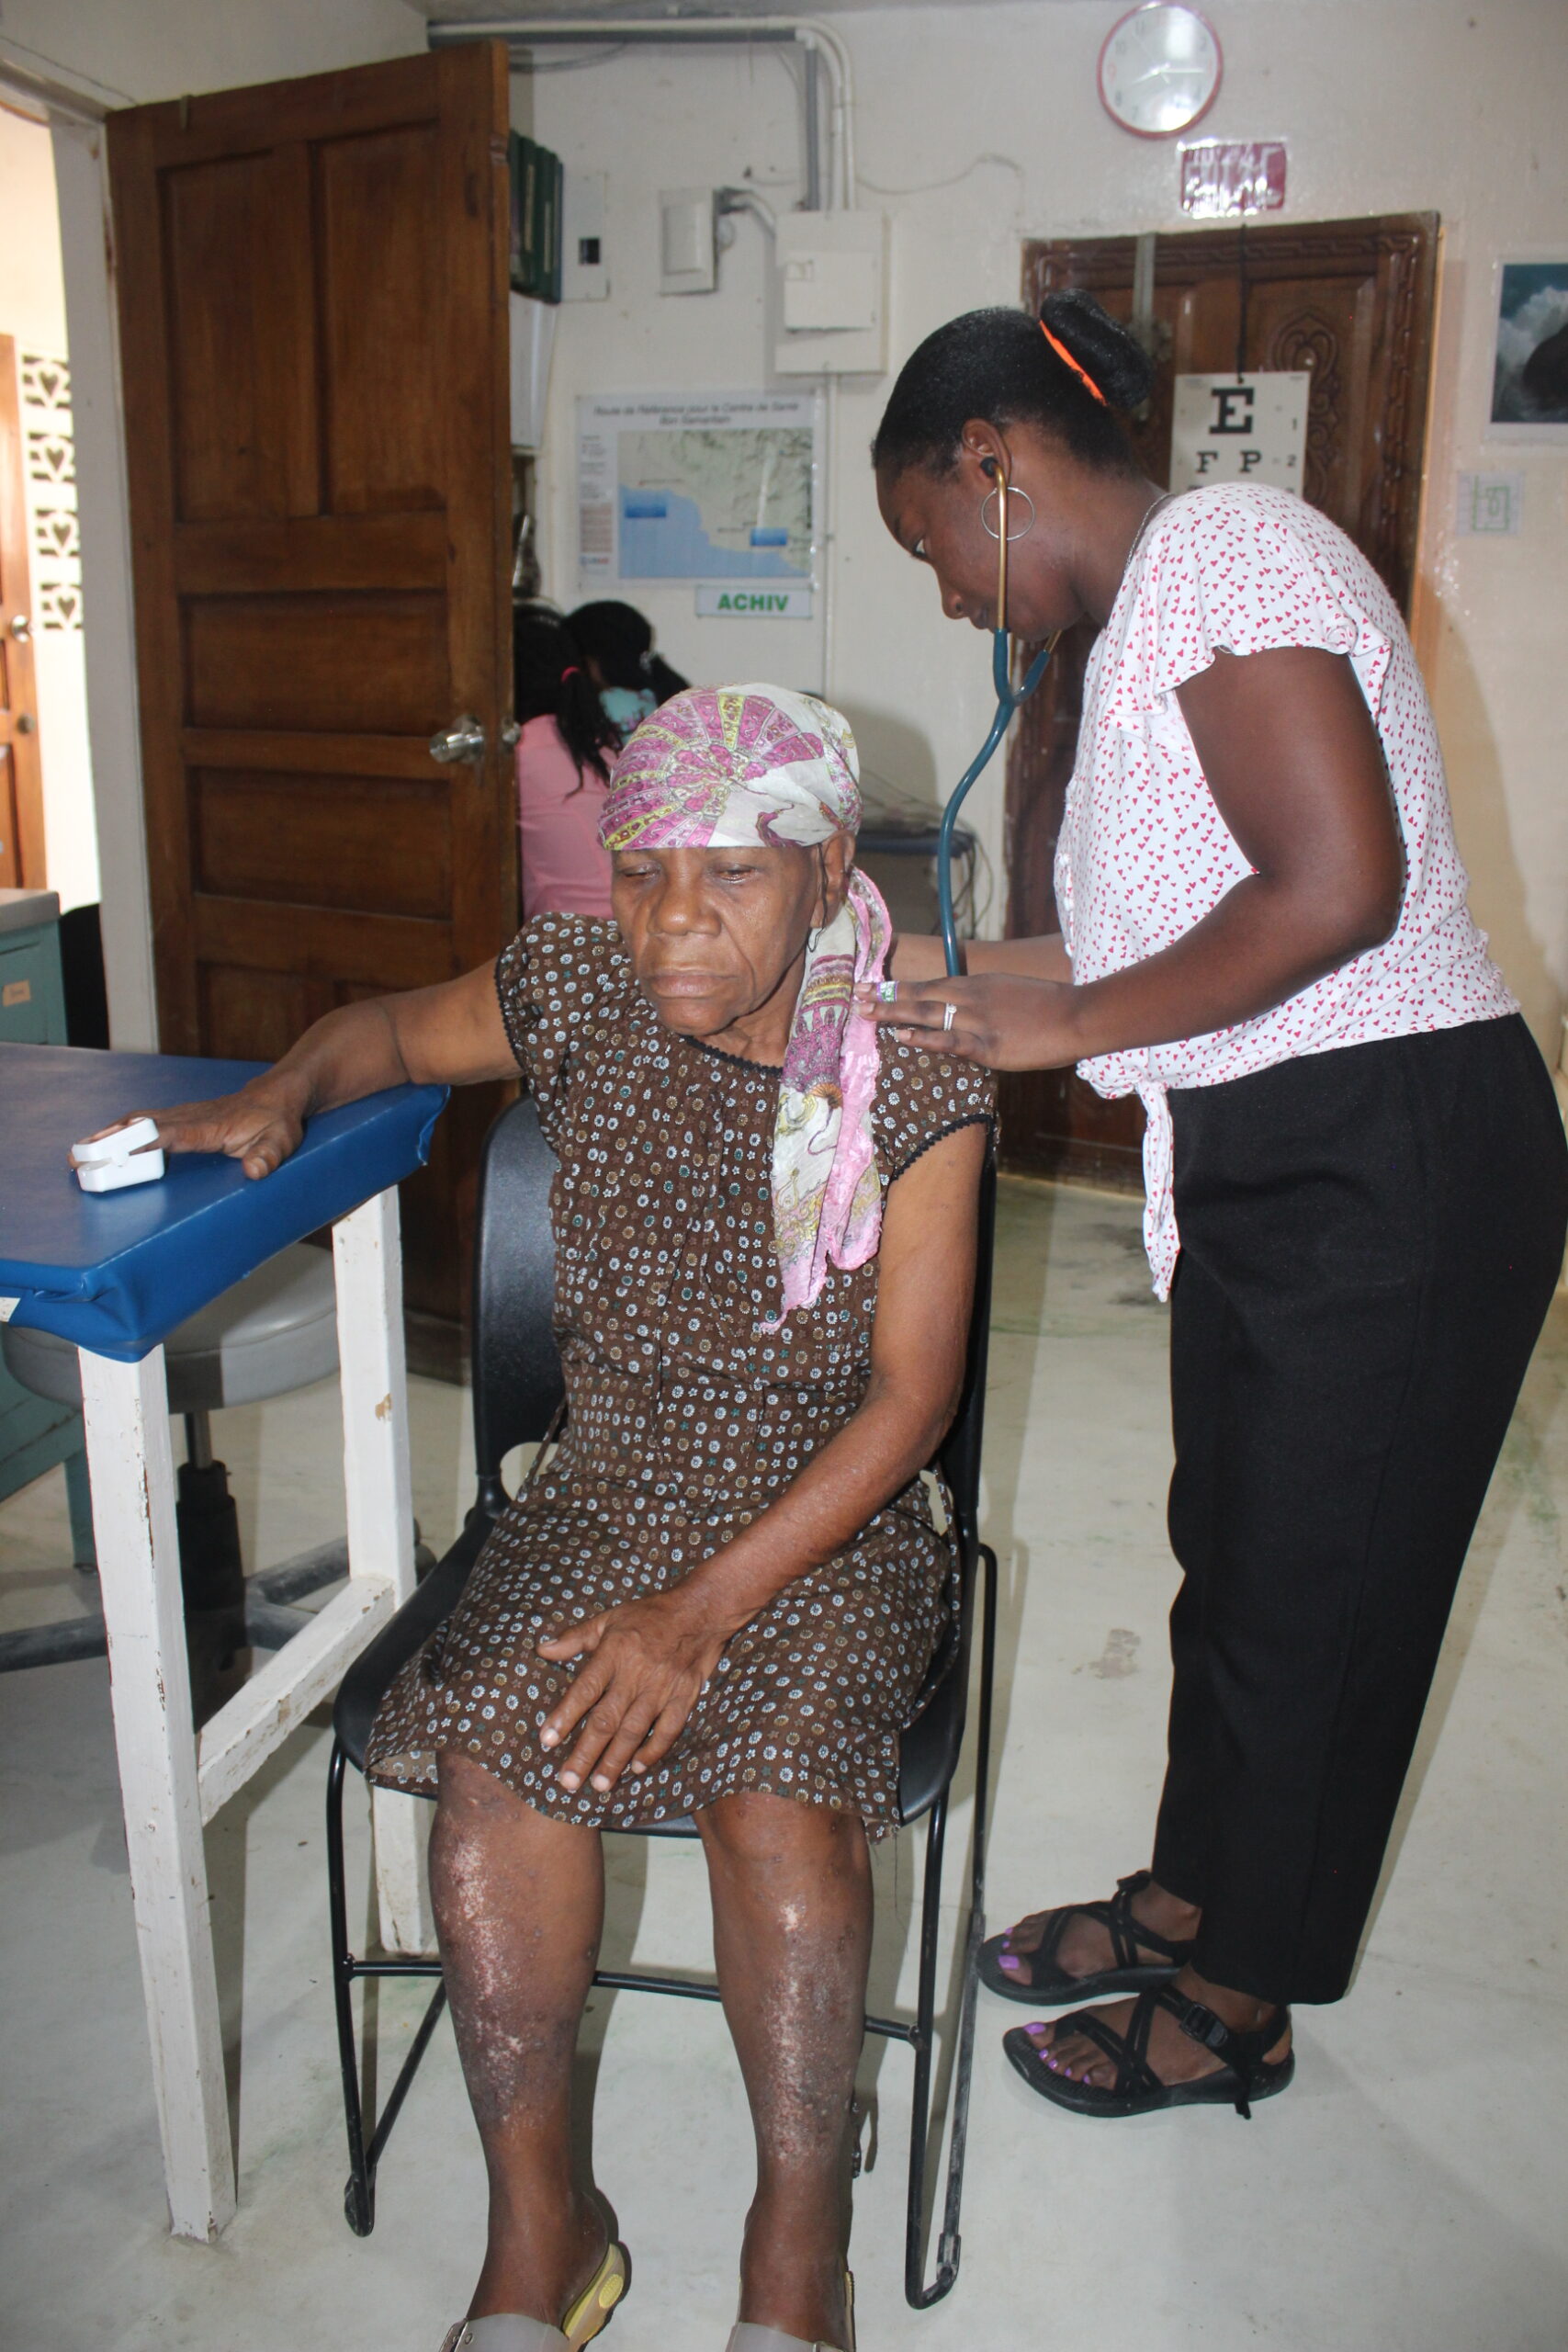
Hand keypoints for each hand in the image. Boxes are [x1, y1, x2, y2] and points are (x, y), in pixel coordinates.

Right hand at [70, 1075, 312, 1181]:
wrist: (276, 1096)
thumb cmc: (278, 1121)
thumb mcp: (282, 1140)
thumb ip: (269, 1156)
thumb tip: (255, 1171)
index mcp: (211, 1126)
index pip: (174, 1133)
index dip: (147, 1141)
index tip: (119, 1150)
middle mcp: (191, 1117)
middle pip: (143, 1125)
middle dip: (111, 1140)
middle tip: (80, 1156)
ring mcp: (182, 1115)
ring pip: (137, 1121)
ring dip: (107, 1135)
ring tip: (77, 1152)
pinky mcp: (178, 1118)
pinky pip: (143, 1123)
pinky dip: (118, 1131)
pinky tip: (98, 1142)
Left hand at [537, 1587, 728, 1795]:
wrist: (701, 1610)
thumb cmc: (649, 1614)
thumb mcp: (609, 1618)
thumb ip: (575, 1637)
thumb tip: (542, 1649)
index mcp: (614, 1652)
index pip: (585, 1690)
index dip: (565, 1716)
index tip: (547, 1740)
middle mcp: (636, 1674)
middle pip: (606, 1720)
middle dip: (585, 1753)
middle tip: (568, 1781)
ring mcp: (662, 1688)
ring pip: (634, 1731)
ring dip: (615, 1761)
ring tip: (599, 1785)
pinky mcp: (684, 1696)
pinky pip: (668, 1730)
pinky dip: (653, 1751)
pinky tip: (637, 1768)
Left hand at [853, 973, 1081, 1070]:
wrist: (1078, 1015)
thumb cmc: (1052, 1007)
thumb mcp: (1012, 993)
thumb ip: (987, 1000)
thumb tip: (966, 1011)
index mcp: (979, 983)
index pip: (932, 983)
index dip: (901, 985)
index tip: (875, 984)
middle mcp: (974, 997)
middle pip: (922, 993)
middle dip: (886, 994)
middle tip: (856, 993)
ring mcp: (980, 1020)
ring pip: (929, 1012)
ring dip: (894, 1011)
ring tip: (865, 1012)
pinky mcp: (990, 1046)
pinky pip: (952, 1040)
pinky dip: (926, 1037)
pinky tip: (904, 1035)